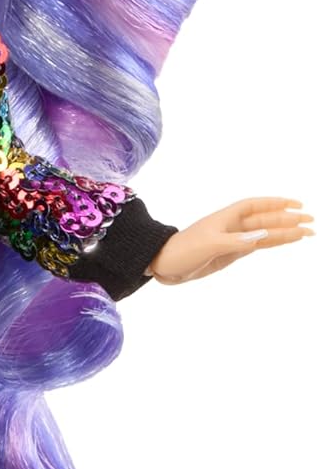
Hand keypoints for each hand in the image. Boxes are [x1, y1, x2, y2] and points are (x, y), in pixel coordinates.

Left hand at [147, 196, 312, 284]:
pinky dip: (272, 243)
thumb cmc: (183, 250)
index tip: (296, 203)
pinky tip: (286, 241)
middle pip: (265, 220)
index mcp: (226, 218)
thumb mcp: (210, 245)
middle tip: (311, 221)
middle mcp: (232, 226)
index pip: (256, 206)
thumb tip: (260, 237)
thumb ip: (236, 242)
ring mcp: (233, 240)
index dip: (275, 203)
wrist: (165, 265)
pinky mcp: (231, 253)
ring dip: (285, 233)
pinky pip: (257, 246)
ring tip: (307, 233)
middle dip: (287, 219)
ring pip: (265, 234)